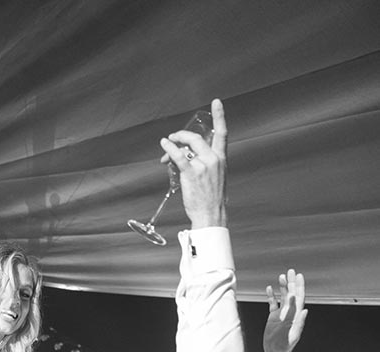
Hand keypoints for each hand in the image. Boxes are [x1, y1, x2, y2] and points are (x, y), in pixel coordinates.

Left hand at [160, 98, 226, 228]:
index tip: (216, 102)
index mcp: (221, 159)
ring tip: (167, 145)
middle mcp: (214, 159)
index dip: (220, 116)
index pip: (223, 133)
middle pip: (197, 138)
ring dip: (174, 143)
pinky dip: (170, 148)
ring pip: (187, 146)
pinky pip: (179, 156)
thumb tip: (185, 158)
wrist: (211, 214)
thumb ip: (205, 164)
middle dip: (182, 135)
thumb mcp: (215, 178)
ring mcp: (203, 166)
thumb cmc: (210, 199)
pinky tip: (164, 144)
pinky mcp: (192, 174)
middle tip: (173, 138)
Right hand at [262, 270, 307, 351]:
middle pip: (291, 294)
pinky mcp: (273, 317)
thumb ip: (299, 323)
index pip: (299, 297)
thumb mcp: (294, 335)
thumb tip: (305, 310)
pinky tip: (270, 289)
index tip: (299, 276)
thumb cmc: (285, 346)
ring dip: (283, 287)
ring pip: (283, 297)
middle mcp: (290, 312)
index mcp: (296, 315)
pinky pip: (273, 303)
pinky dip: (271, 296)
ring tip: (281, 277)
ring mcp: (281, 314)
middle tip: (290, 271)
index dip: (299, 286)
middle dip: (291, 282)